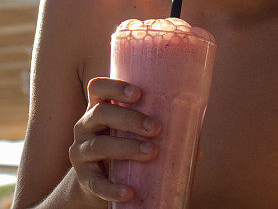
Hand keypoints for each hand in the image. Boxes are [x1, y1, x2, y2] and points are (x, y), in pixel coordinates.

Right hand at [69, 77, 160, 203]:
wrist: (97, 183)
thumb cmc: (122, 151)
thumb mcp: (132, 137)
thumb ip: (159, 137)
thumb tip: (197, 150)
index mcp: (98, 110)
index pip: (98, 89)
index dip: (115, 87)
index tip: (139, 93)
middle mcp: (85, 126)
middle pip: (100, 113)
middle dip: (129, 118)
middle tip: (155, 128)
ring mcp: (80, 152)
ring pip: (98, 145)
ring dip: (126, 147)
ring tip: (151, 152)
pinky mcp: (83, 178)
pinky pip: (95, 182)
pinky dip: (112, 187)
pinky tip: (129, 191)